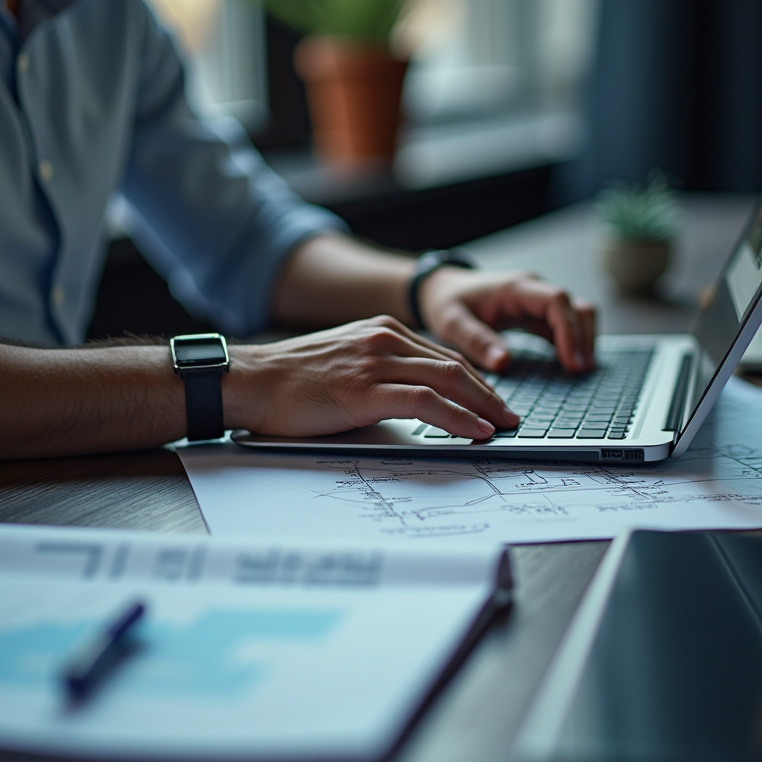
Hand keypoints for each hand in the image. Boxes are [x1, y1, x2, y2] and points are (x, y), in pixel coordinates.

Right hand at [223, 316, 518, 438]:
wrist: (251, 381)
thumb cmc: (291, 381)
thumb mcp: (345, 362)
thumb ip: (379, 369)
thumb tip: (413, 398)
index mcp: (382, 331)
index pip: (442, 355)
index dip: (474, 380)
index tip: (492, 400)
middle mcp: (384, 338)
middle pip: (454, 365)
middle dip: (489, 393)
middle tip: (510, 416)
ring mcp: (376, 362)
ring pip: (448, 380)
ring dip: (484, 405)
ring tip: (503, 426)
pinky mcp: (366, 389)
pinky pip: (427, 402)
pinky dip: (459, 417)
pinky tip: (476, 430)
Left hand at [417, 268, 595, 372]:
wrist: (441, 290)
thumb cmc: (446, 303)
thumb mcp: (452, 323)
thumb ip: (476, 341)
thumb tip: (503, 362)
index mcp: (514, 288)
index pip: (556, 301)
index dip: (569, 331)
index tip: (571, 361)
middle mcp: (532, 289)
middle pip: (575, 306)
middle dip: (584, 338)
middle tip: (582, 372)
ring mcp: (537, 299)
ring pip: (577, 312)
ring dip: (584, 338)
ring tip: (581, 370)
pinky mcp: (536, 312)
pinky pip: (565, 323)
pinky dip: (572, 341)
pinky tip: (570, 364)